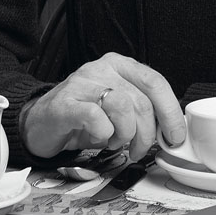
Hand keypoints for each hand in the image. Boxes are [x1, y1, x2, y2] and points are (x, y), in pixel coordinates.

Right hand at [20, 53, 185, 160]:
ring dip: (125, 134)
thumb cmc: (82, 115)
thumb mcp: (117, 107)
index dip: (170, 111)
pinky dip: (103, 135)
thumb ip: (141, 109)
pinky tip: (98, 138)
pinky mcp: (65, 103)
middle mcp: (102, 68)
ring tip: (116, 142)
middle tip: (140, 149)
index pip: (155, 82)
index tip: (175, 135)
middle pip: (141, 100)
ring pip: (122, 107)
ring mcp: (82, 83)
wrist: (40, 121)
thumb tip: (170, 130)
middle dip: (148, 133)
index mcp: (120, 65)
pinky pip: (96, 119)